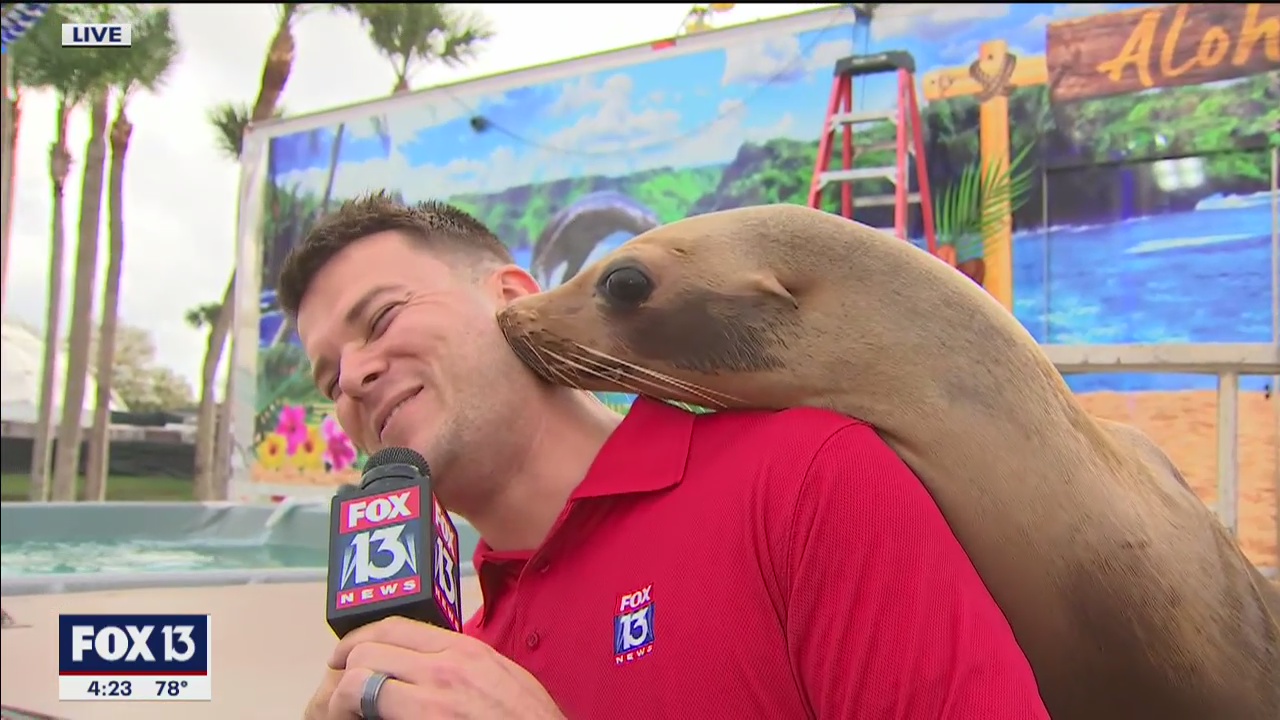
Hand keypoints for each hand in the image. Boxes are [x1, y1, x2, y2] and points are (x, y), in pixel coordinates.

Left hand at [304, 617, 564, 719]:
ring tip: (345, 714)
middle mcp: (446, 667)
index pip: (396, 628)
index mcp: (466, 652)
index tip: (347, 657)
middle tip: (338, 694)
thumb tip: (433, 664)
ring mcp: (433, 699)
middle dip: (345, 670)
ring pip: (358, 679)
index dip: (361, 641)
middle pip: (369, 649)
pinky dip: (353, 714)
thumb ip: (468, 667)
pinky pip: (368, 707)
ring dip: (343, 697)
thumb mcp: (504, 681)